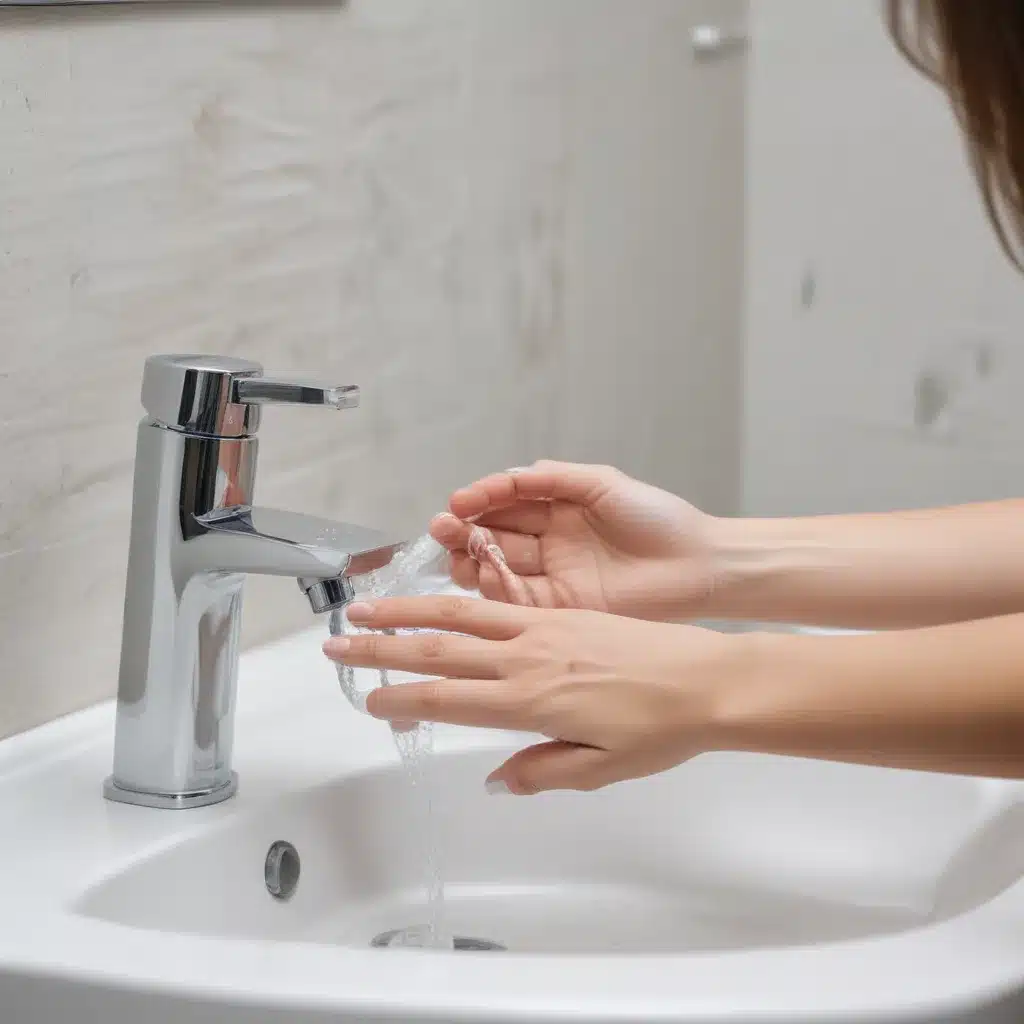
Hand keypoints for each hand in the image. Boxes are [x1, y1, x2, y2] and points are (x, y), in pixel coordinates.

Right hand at [323, 595, 745, 793]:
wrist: (706, 679)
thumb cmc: (660, 728)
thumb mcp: (599, 768)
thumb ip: (541, 771)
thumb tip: (495, 781)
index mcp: (530, 701)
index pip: (446, 700)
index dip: (400, 698)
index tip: (366, 698)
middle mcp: (526, 660)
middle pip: (437, 651)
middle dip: (381, 648)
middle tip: (335, 644)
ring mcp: (542, 631)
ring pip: (459, 616)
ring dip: (407, 612)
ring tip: (368, 609)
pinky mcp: (561, 614)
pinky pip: (498, 604)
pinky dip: (460, 598)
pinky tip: (440, 597)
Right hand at [429, 461, 721, 621]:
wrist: (697, 565)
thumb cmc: (656, 518)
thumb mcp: (603, 484)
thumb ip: (555, 478)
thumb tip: (508, 476)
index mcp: (557, 510)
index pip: (506, 503)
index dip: (480, 501)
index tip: (459, 501)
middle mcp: (547, 544)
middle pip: (494, 536)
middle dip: (465, 531)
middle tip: (443, 528)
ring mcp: (551, 577)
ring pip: (498, 568)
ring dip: (471, 560)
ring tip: (455, 553)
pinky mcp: (560, 609)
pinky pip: (518, 599)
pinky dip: (495, 589)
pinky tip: (479, 576)